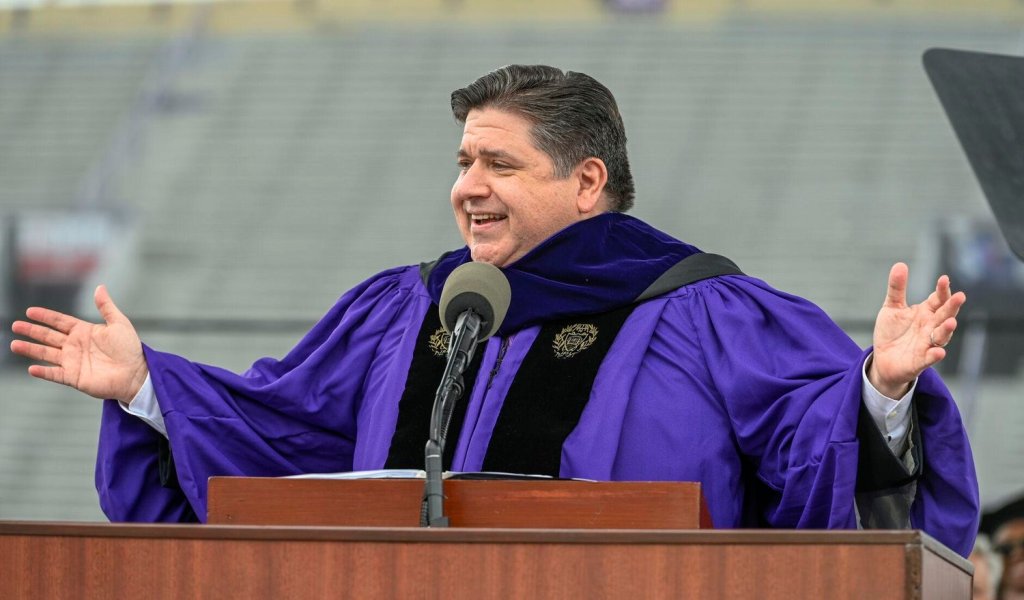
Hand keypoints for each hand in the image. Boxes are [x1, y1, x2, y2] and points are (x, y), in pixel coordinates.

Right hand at [9, 285, 147, 402]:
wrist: (136, 373)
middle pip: (48, 336)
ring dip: (31, 349)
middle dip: (32, 331)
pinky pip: (55, 374)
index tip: (30, 311)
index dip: (46, 316)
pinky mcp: (74, 377)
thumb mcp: (119, 323)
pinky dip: (43, 372)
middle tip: (15, 325)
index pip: (60, 322)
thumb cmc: (130, 349)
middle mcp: (75, 346)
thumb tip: (100, 288)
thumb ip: (106, 307)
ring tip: (14, 344)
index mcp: (84, 332)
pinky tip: (32, 368)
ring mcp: (73, 362)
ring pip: (46, 354)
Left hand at [869, 263, 965, 398]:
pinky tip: (939, 352)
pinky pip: (929, 358)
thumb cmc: (892, 332)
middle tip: (960, 296)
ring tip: (951, 322)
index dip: (942, 290)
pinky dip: (935, 355)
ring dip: (947, 330)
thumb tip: (900, 264)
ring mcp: (927, 344)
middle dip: (952, 307)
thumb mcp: (891, 307)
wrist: (883, 359)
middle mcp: (930, 327)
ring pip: (941, 336)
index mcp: (926, 313)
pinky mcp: (920, 361)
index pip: (938, 299)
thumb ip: (897, 288)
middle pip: (944, 315)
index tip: (944, 279)